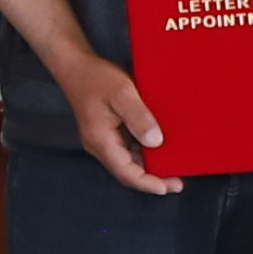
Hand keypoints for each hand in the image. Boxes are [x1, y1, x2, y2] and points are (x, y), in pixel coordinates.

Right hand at [46, 46, 178, 195]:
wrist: (75, 66)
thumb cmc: (96, 78)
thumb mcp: (122, 93)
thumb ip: (139, 118)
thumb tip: (156, 141)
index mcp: (101, 140)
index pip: (125, 172)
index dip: (147, 183)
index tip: (168, 187)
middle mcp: (99, 145)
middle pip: (126, 172)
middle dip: (151, 180)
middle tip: (177, 182)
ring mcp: (101, 140)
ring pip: (126, 162)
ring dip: (147, 168)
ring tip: (172, 168)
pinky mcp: (105, 133)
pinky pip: (125, 151)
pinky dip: (142, 154)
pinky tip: (157, 150)